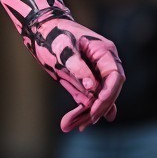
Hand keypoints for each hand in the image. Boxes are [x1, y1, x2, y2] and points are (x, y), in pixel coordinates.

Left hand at [23, 10, 124, 133]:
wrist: (41, 31)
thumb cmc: (53, 35)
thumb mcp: (63, 50)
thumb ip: (78, 68)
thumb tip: (92, 88)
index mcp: (104, 51)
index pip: (115, 77)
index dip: (108, 95)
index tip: (96, 108)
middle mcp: (104, 63)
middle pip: (110, 90)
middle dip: (99, 107)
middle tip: (86, 123)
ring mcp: (96, 73)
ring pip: (99, 97)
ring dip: (89, 113)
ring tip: (76, 126)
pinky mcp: (85, 81)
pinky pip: (89, 98)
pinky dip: (84, 110)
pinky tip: (81, 123)